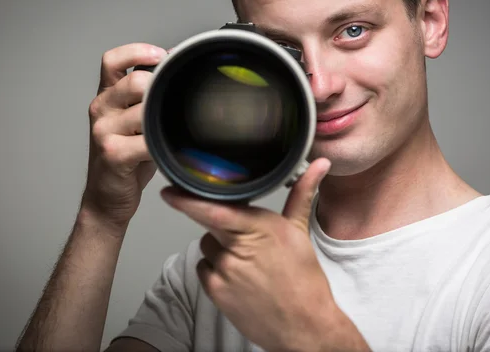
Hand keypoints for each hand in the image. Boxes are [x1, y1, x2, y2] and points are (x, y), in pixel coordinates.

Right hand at [80, 43, 166, 229]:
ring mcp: (104, 131)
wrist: (107, 197)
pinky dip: (160, 142)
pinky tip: (168, 147)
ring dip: (164, 117)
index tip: (161, 55)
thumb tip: (178, 68)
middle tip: (177, 101)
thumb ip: (149, 97)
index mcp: (107, 97)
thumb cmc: (128, 158)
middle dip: (160, 88)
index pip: (112, 60)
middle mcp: (101, 109)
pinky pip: (143, 140)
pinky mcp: (111, 153)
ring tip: (175, 127)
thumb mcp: (136, 121)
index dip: (136, 51)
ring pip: (142, 109)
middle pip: (134, 82)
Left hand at [161, 158, 368, 351]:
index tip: (170, 191)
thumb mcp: (300, 230)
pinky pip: (204, 269)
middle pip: (208, 223)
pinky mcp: (215, 291)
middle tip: (242, 238)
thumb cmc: (304, 279)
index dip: (188, 199)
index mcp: (261, 227)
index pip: (215, 209)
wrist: (303, 325)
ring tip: (246, 261)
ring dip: (220, 248)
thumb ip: (302, 193)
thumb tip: (319, 164)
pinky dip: (215, 270)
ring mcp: (224, 271)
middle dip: (220, 225)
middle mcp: (239, 248)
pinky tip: (238, 277)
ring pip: (207, 245)